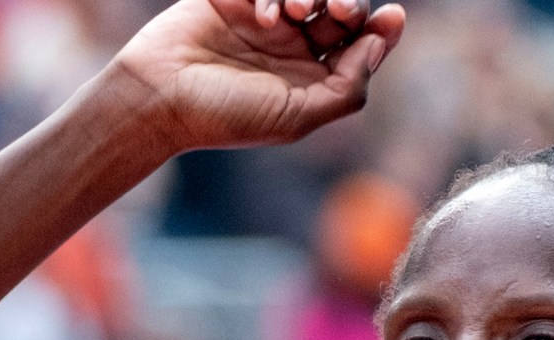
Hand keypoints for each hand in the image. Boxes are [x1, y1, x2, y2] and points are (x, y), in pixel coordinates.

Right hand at [112, 0, 403, 154]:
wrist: (161, 96)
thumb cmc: (229, 115)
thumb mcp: (299, 115)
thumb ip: (348, 87)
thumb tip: (380, 45)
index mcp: (314, 77)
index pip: (360, 45)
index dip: (381, 28)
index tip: (392, 16)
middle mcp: (294, 46)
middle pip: (341, 9)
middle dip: (349, 2)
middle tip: (339, 8)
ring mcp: (265, 19)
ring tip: (293, 9)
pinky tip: (260, 14)